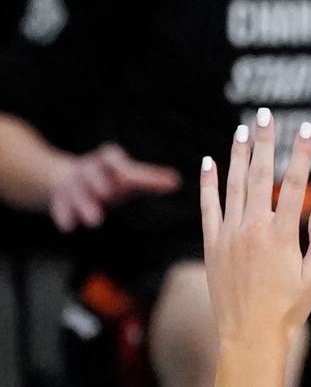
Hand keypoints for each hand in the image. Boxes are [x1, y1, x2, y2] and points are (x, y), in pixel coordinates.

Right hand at [48, 143, 179, 231]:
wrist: (68, 179)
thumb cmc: (108, 179)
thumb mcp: (127, 177)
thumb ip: (150, 179)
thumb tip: (176, 181)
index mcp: (107, 161)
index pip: (112, 159)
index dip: (119, 166)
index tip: (127, 177)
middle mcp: (89, 169)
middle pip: (92, 173)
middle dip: (98, 183)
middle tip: (107, 194)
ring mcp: (73, 182)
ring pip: (76, 190)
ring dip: (84, 204)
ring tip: (94, 222)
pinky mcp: (59, 196)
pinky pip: (59, 205)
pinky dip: (63, 215)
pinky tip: (68, 227)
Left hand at [199, 111, 310, 344]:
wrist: (250, 336)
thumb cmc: (288, 310)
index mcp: (283, 235)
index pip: (295, 185)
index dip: (300, 154)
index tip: (305, 130)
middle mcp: (254, 228)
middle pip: (260, 175)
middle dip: (265, 141)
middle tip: (266, 115)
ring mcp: (230, 235)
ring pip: (233, 185)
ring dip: (238, 154)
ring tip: (242, 130)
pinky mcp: (213, 245)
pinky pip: (208, 207)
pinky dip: (207, 183)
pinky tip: (208, 162)